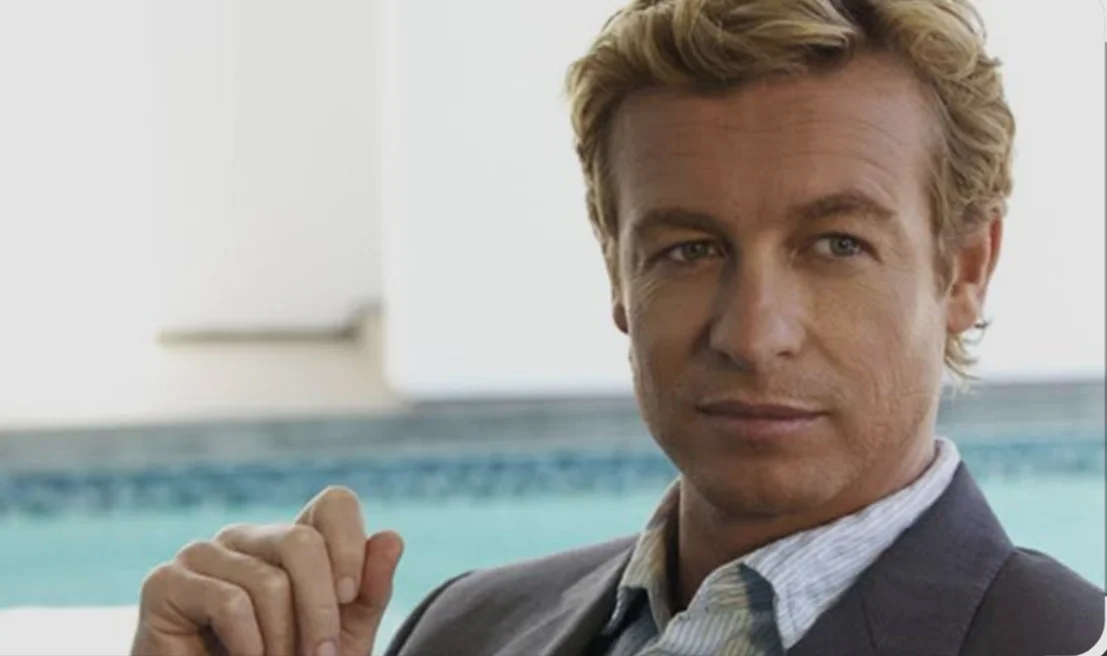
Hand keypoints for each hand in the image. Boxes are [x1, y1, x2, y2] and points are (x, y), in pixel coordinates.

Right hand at [131, 486, 403, 655]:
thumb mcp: (342, 636)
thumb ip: (369, 591)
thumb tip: (392, 537)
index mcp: (290, 541)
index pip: (334, 503)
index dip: (351, 544)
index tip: (352, 597)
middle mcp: (246, 537)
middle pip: (303, 542)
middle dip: (321, 611)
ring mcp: (203, 554)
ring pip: (269, 582)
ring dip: (282, 642)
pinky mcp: (165, 582)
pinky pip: (230, 604)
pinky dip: (249, 647)